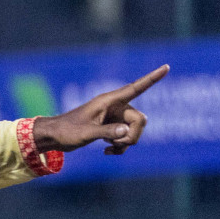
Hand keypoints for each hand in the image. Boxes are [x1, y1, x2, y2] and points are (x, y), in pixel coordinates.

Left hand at [31, 65, 166, 154]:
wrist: (53, 138)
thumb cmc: (66, 132)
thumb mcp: (85, 133)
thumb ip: (106, 132)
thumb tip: (126, 132)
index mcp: (108, 101)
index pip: (135, 88)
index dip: (152, 78)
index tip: (166, 66)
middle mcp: (115, 107)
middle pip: (140, 120)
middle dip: (133, 135)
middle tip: (117, 145)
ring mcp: (114, 118)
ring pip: (135, 131)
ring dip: (126, 143)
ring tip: (109, 149)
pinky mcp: (111, 128)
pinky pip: (126, 138)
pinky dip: (120, 147)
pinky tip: (107, 152)